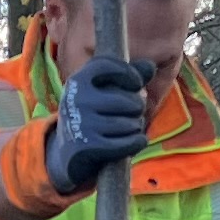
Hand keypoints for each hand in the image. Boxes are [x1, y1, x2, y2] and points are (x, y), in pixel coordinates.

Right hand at [43, 60, 153, 199]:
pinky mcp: (87, 148)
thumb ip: (129, 77)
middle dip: (138, 109)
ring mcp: (81, 124)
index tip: (136, 84)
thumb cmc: (94, 117)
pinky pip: (127, 143)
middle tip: (130, 114)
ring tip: (127, 129)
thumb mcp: (106, 92)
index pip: (107, 65)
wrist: (69, 154)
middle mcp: (77, 99)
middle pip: (129, 100)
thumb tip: (150, 66)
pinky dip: (137, 143)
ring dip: (136, 128)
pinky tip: (136, 142)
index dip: (129, 73)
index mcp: (78, 80)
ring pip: (130, 124)